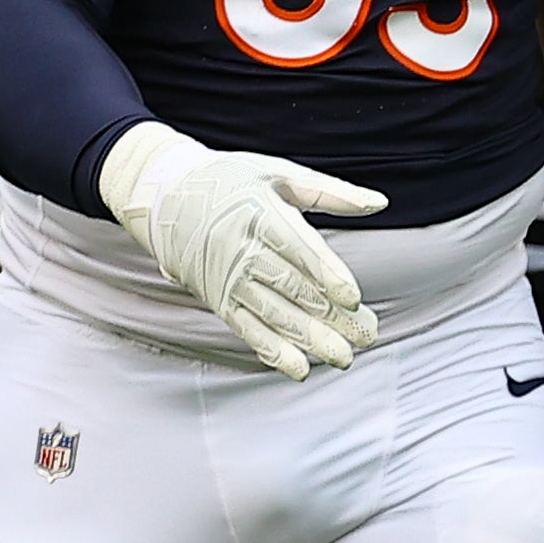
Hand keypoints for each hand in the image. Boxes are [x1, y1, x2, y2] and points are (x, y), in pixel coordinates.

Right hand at [96, 119, 383, 378]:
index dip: (326, 274)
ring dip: (309, 339)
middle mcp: (241, 251)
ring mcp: (227, 279)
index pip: (298, 250)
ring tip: (343, 357)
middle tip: (368, 335)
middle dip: (331, 316)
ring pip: (273, 314)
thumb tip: (379, 203)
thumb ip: (331, 192)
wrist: (164, 196)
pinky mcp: (217, 298)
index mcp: (260, 214)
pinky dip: (272, 350)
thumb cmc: (231, 180)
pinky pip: (247, 328)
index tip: (353, 298)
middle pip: (292, 289)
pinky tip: (299, 368)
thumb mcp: (279, 174)